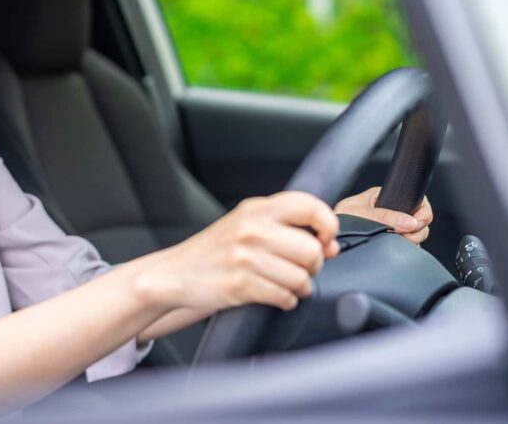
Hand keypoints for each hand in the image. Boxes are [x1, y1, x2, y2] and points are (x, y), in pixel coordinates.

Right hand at [143, 191, 339, 313]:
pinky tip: (274, 294)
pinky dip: (285, 301)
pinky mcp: (240, 284)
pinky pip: (285, 297)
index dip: (328, 225)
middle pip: (312, 251)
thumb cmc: (217, 250)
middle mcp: (252, 229)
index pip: (310, 207)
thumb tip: (331, 246)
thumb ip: (287, 228)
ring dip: (300, 287)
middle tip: (299, 268)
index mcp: (257, 208)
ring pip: (302, 278)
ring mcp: (245, 257)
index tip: (325, 240)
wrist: (176, 272)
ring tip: (286, 284)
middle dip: (313, 266)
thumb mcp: (248, 224)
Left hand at [334, 186, 432, 244]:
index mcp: (383, 197)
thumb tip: (412, 222)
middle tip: (402, 236)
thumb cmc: (337, 220)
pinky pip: (407, 245)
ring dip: (410, 240)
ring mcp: (392, 227)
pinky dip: (405, 248)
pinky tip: (394, 248)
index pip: (416, 200)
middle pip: (420, 220)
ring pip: (416, 234)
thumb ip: (385, 216)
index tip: (418, 222)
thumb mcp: (360, 214)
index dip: (422, 212)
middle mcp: (390, 211)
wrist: (326, 236)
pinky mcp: (390, 242)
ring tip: (395, 241)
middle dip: (416, 230)